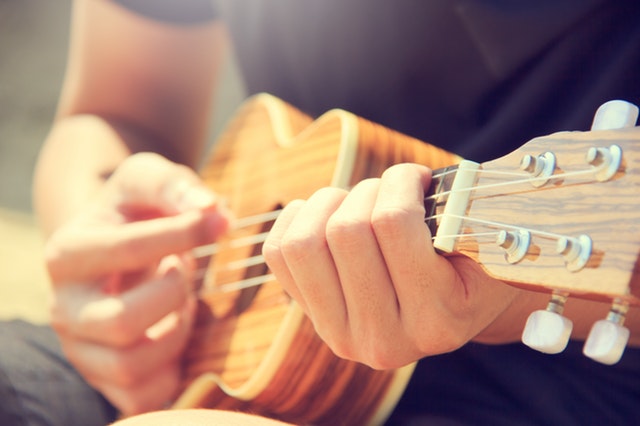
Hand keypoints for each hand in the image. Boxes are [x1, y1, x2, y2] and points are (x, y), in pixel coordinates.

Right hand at [45, 153, 229, 414]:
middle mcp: (63, 308)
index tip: (216, 221)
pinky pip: (143, 396)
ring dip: (175, 332)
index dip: (182, 234)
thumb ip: (175, 186)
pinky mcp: (104, 379)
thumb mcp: (148, 181)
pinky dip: (171, 368)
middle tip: (183, 271)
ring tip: (180, 301)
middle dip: (172, 295)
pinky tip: (173, 331)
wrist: (116, 246)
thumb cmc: (135, 212)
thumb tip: (213, 211)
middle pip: (120, 322)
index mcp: (67, 254)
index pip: (126, 250)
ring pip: (131, 365)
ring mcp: (81, 350)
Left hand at [263, 163, 520, 368]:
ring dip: (329, 204)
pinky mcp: (312, 319)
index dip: (401, 180)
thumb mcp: (488, 243)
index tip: (417, 176)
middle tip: (390, 189)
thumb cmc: (471, 264)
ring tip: (357, 201)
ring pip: (303, 244)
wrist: (452, 308)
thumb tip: (409, 177)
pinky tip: (326, 212)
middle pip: (346, 231)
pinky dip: (297, 217)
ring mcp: (342, 334)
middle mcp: (385, 340)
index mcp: (437, 321)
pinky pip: (278, 253)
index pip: (393, 224)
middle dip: (368, 190)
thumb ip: (460, 212)